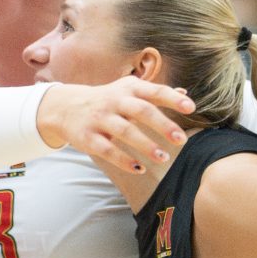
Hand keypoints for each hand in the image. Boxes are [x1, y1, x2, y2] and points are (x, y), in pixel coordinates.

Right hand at [37, 77, 195, 176]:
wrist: (65, 106)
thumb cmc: (107, 99)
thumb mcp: (128, 90)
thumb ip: (155, 93)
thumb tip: (185, 94)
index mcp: (128, 88)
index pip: (154, 91)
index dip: (172, 99)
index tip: (191, 108)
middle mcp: (114, 101)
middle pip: (141, 111)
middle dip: (162, 125)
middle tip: (181, 140)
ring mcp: (99, 119)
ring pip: (125, 131)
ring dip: (145, 145)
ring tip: (163, 157)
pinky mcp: (88, 137)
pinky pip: (107, 150)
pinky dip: (123, 160)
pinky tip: (139, 169)